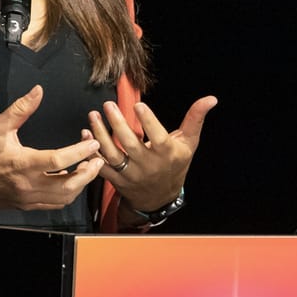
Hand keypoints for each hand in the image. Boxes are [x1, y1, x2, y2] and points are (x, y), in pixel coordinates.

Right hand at [0, 86, 105, 209]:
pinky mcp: (27, 205)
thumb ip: (21, 108)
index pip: (60, 160)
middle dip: (88, 172)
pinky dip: (68, 193)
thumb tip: (38, 91)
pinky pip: (54, 204)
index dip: (80, 151)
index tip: (93, 142)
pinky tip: (72, 179)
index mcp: (22, 164)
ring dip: (81, 184)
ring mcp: (28, 198)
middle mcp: (27, 185)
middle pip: (68, 185)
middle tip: (98, 158)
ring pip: (64, 198)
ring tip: (88, 167)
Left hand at [87, 95, 217, 217]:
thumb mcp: (189, 143)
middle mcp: (148, 165)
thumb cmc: (175, 164)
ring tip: (93, 115)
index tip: (138, 105)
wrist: (160, 197)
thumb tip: (211, 98)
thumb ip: (195, 119)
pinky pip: (101, 165)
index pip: (157, 137)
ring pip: (112, 154)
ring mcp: (131, 173)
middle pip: (130, 144)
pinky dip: (91, 151)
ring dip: (100, 134)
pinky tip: (85, 134)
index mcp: (166, 154)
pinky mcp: (117, 179)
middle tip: (108, 105)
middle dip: (118, 124)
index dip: (148, 121)